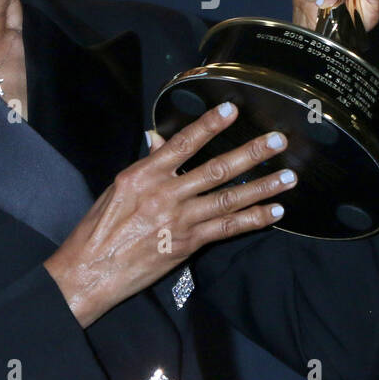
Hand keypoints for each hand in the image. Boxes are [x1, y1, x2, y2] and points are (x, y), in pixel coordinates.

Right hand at [43, 102, 293, 327]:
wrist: (90, 270)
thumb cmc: (100, 228)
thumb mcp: (118, 188)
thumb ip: (147, 165)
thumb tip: (160, 141)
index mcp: (143, 174)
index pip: (182, 143)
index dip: (209, 125)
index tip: (231, 109)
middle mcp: (165, 193)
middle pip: (216, 169)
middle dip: (251, 153)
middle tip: (278, 140)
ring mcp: (179, 220)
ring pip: (229, 198)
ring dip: (262, 186)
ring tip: (288, 176)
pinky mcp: (187, 244)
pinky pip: (227, 228)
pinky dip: (253, 219)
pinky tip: (274, 212)